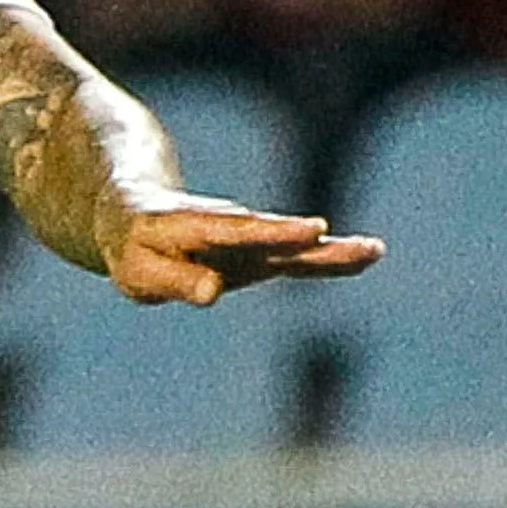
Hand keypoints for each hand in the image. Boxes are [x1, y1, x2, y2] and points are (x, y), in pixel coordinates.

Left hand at [108, 190, 383, 306]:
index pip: (238, 231)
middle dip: (307, 239)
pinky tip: (368, 257)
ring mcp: (250, 241)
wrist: (135, 215)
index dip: (274, 233)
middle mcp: (231, 228)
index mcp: (196, 227)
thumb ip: (172, 279)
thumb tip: (212, 292)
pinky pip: (297, 258)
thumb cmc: (132, 247)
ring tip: (374, 250)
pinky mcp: (261, 254)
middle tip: (350, 240)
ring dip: (331, 250)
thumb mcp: (137, 269)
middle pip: (274, 234)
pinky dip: (328, 260)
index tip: (312, 231)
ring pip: (293, 246)